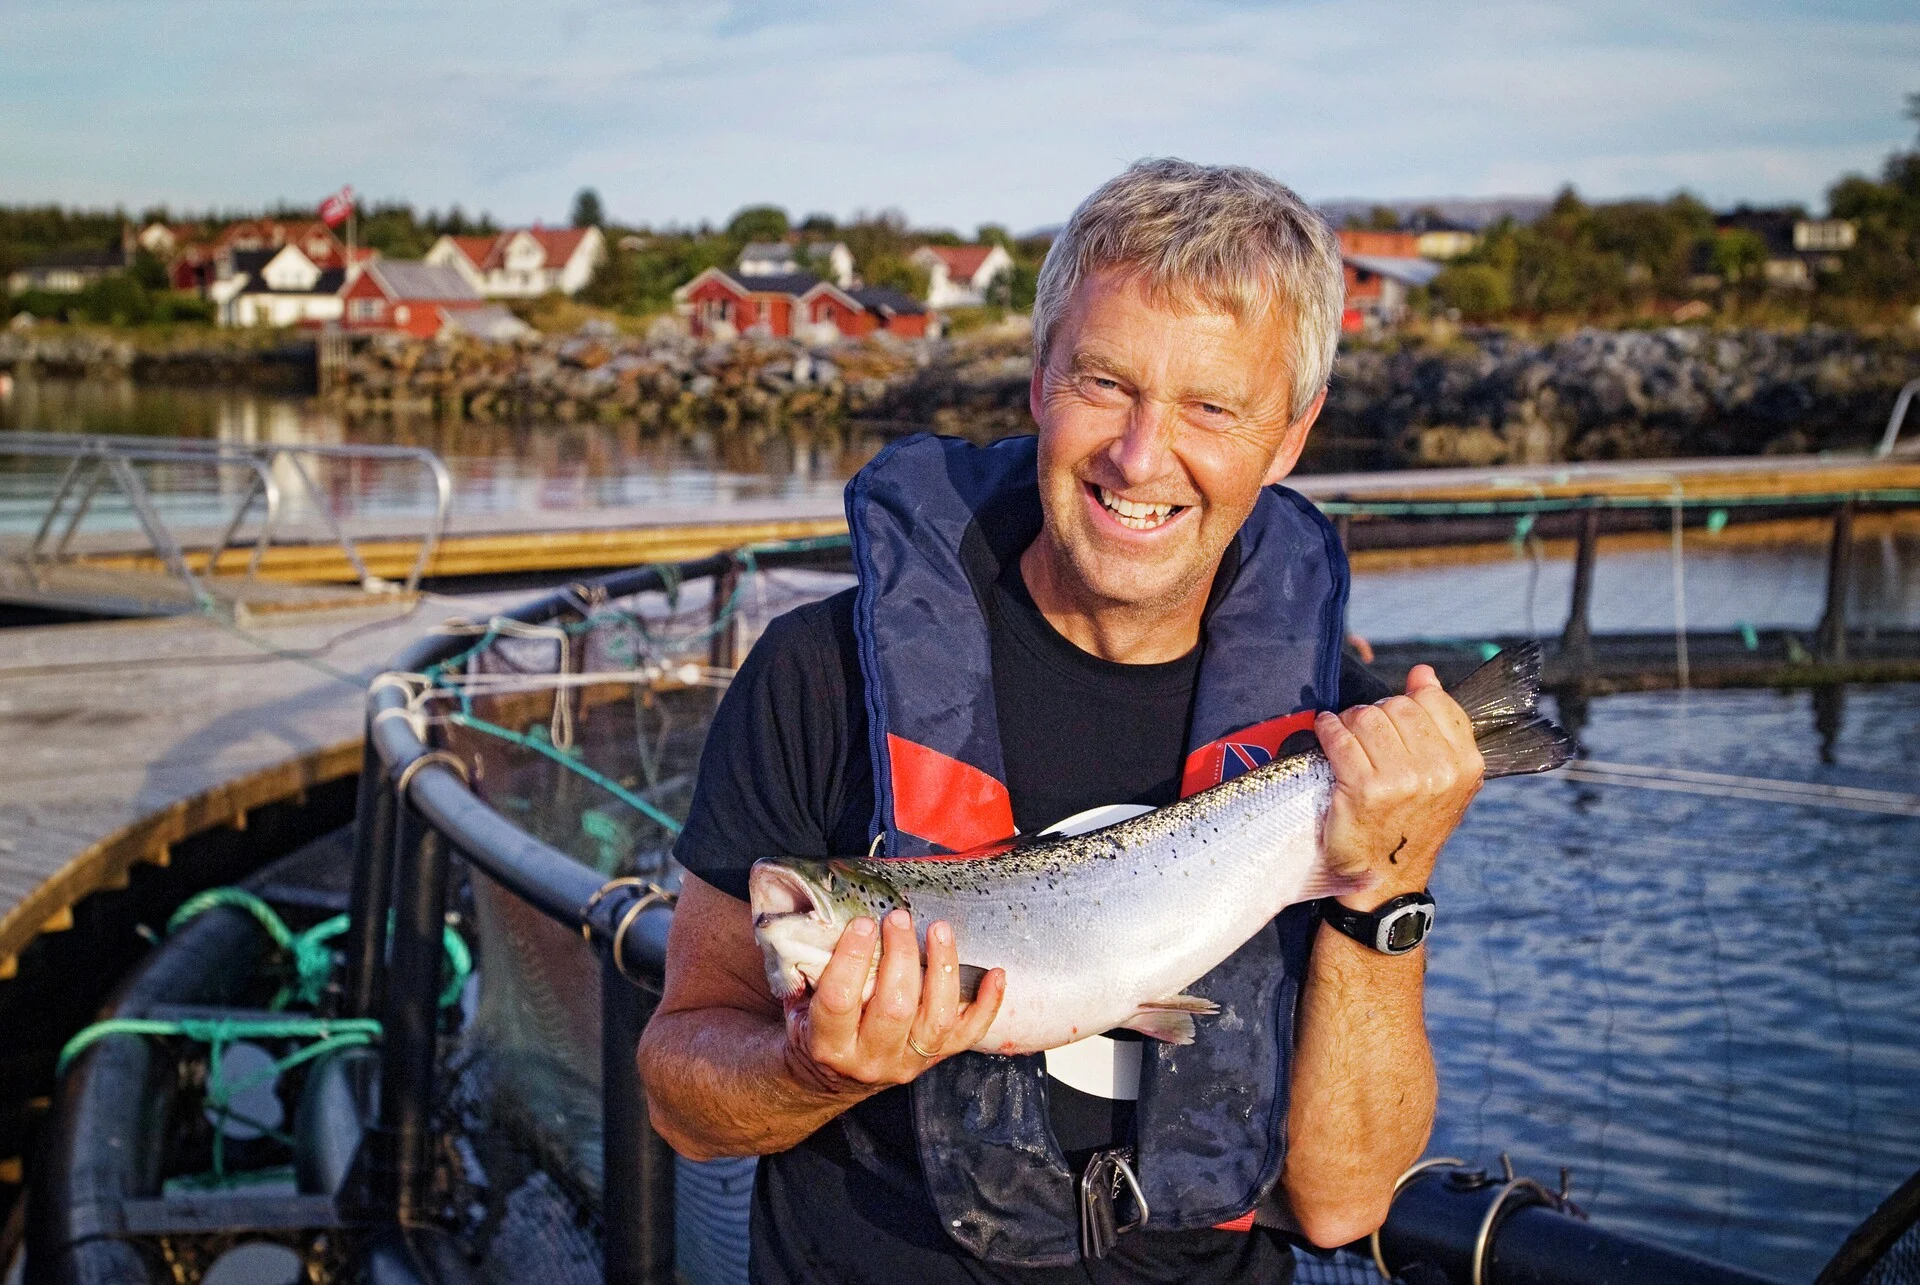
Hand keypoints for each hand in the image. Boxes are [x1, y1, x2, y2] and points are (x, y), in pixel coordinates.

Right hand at [783, 908, 1004, 1096]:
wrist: (834, 1077)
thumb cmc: (815, 1028)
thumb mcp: (798, 1005)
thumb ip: (807, 971)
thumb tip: (818, 919)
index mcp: (830, 1045)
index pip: (841, 1001)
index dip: (852, 959)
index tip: (862, 923)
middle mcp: (872, 1059)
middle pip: (895, 1007)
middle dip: (901, 956)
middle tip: (899, 919)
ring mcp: (909, 1062)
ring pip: (936, 1018)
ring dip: (942, 969)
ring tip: (939, 930)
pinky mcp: (936, 1059)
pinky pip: (969, 1034)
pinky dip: (987, 1004)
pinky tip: (995, 973)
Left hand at [1315, 664, 1483, 910]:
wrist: (1388, 877)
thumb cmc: (1412, 823)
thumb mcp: (1443, 778)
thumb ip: (1439, 723)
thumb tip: (1424, 673)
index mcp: (1465, 764)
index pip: (1434, 701)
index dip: (1409, 703)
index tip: (1395, 720)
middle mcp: (1439, 771)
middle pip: (1397, 706)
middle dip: (1377, 715)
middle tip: (1367, 735)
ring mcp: (1402, 780)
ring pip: (1367, 717)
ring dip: (1350, 723)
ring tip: (1349, 739)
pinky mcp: (1364, 789)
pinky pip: (1340, 736)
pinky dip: (1328, 730)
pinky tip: (1326, 735)